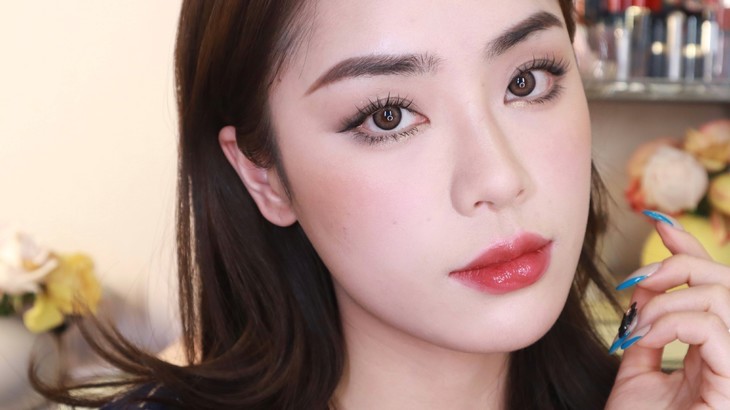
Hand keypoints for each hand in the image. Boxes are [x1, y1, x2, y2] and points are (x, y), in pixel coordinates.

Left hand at [606, 211, 729, 408]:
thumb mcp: (638, 367)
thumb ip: (647, 328)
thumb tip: (642, 285)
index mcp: (713, 348)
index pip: (714, 285)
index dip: (690, 248)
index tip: (658, 222)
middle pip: (725, 280)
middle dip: (677, 264)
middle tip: (634, 282)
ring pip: (724, 297)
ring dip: (668, 300)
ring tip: (638, 325)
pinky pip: (716, 328)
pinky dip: (674, 322)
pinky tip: (645, 339)